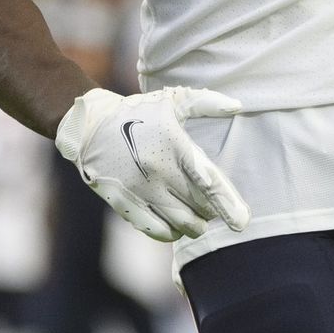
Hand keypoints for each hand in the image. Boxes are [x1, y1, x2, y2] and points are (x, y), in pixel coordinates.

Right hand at [55, 85, 250, 241]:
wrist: (91, 125)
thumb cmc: (139, 111)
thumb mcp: (173, 100)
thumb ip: (207, 103)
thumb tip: (237, 106)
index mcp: (174, 146)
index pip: (209, 182)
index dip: (228, 205)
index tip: (242, 222)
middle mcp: (159, 171)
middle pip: (197, 206)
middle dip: (213, 214)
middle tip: (219, 213)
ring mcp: (141, 189)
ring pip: (179, 222)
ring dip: (194, 225)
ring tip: (199, 221)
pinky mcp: (124, 202)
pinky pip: (154, 229)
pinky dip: (170, 233)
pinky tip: (176, 228)